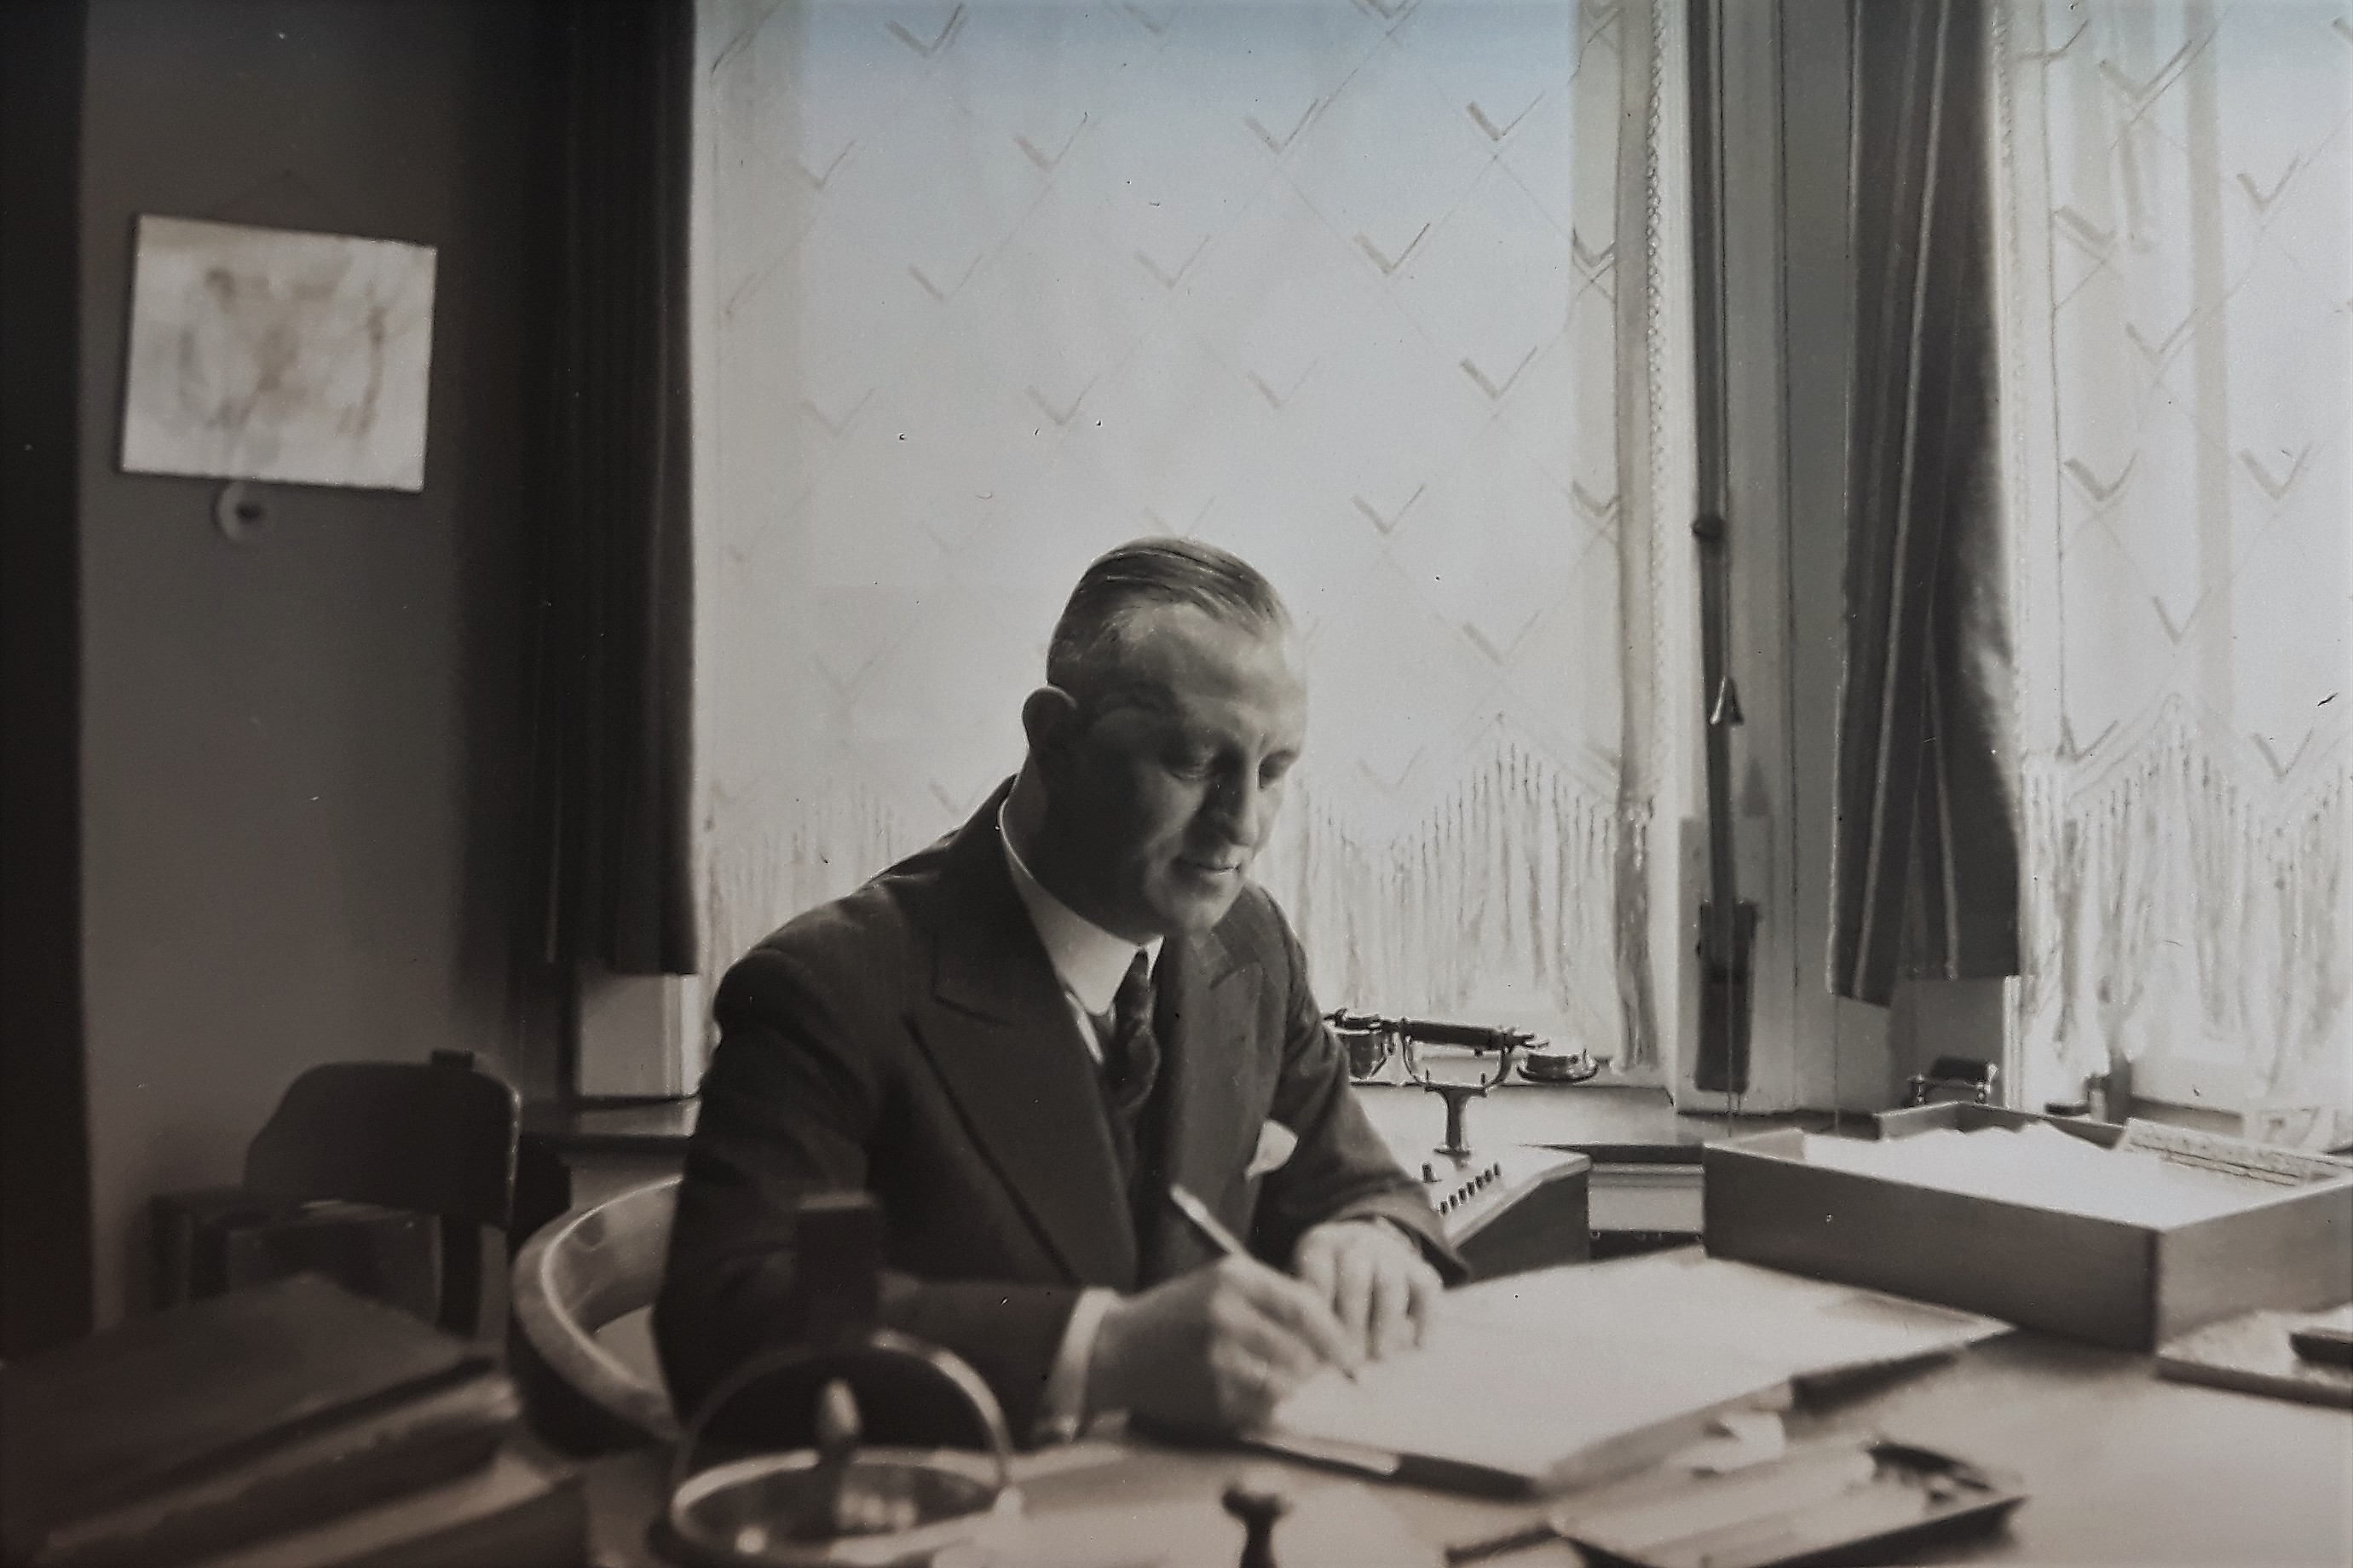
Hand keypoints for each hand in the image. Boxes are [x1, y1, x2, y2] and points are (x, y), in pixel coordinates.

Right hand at [1089, 1256, 1361, 1430]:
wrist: (1117, 1348)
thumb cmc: (1176, 1312)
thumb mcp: (1221, 1282)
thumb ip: (1272, 1296)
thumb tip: (1328, 1327)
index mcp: (1234, 1279)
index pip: (1304, 1306)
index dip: (1334, 1333)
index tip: (1348, 1352)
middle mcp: (1227, 1315)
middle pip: (1302, 1349)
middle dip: (1315, 1365)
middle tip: (1315, 1371)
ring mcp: (1218, 1360)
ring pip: (1287, 1383)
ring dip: (1292, 1387)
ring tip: (1278, 1380)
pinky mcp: (1211, 1397)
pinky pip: (1262, 1408)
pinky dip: (1267, 1405)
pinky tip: (1250, 1393)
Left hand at [1292, 1219, 1441, 1362]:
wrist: (1361, 1246)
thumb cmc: (1326, 1281)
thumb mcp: (1308, 1287)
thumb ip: (1310, 1318)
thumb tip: (1316, 1364)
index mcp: (1320, 1245)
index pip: (1318, 1277)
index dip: (1319, 1315)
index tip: (1319, 1349)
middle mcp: (1354, 1243)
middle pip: (1354, 1280)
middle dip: (1352, 1323)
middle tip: (1349, 1360)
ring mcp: (1387, 1250)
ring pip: (1389, 1283)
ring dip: (1385, 1323)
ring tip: (1380, 1356)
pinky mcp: (1416, 1264)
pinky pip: (1425, 1287)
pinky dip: (1426, 1317)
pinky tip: (1420, 1346)